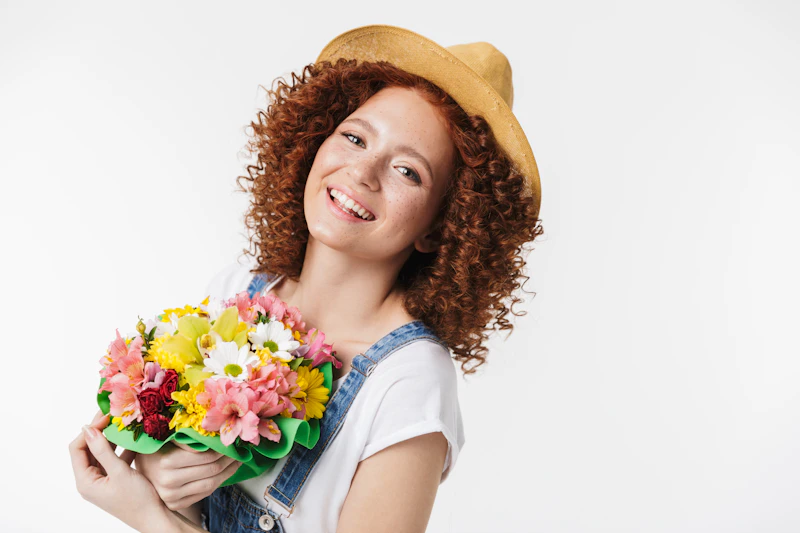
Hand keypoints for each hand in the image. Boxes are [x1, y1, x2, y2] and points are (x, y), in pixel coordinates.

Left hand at [69, 410, 171, 531]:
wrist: (155, 519)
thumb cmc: (138, 500)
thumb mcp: (120, 472)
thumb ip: (103, 449)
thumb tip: (88, 428)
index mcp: (85, 481)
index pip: (77, 448)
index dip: (90, 430)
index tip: (106, 416)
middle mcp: (91, 481)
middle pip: (89, 449)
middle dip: (101, 431)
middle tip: (115, 415)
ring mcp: (103, 480)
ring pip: (103, 453)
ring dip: (113, 438)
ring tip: (125, 423)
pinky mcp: (116, 480)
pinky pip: (115, 459)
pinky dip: (123, 448)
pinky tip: (135, 440)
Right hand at [134, 438, 241, 510]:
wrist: (136, 473)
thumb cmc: (154, 449)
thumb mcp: (166, 437)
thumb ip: (187, 435)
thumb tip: (214, 433)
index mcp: (167, 461)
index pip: (207, 456)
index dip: (223, 449)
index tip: (232, 442)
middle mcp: (169, 481)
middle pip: (211, 470)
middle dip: (229, 460)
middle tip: (239, 451)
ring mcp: (171, 496)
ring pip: (210, 484)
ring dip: (227, 472)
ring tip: (236, 461)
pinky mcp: (175, 504)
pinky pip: (203, 494)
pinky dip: (217, 483)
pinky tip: (224, 473)